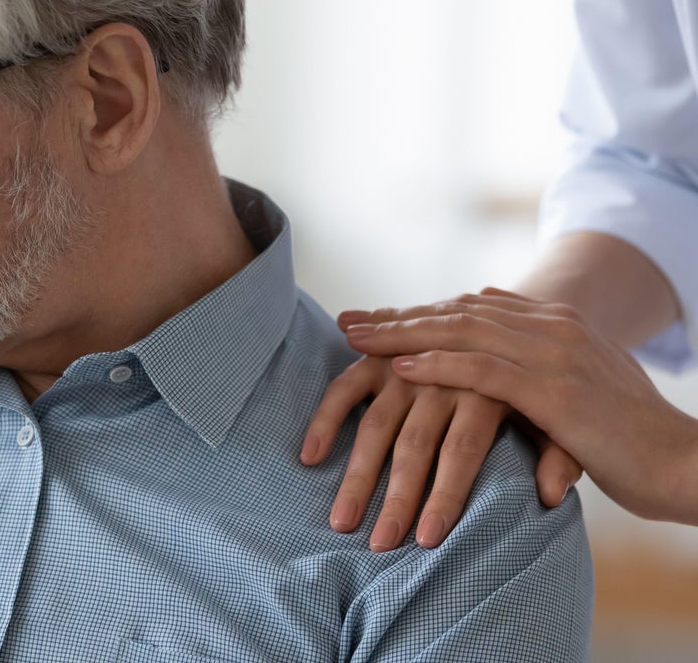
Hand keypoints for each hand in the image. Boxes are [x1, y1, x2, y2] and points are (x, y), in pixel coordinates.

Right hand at [302, 341, 579, 550]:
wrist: (516, 328)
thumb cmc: (540, 391)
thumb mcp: (564, 419)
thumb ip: (559, 455)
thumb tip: (549, 496)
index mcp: (490, 389)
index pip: (462, 449)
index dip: (445, 495)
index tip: (428, 541)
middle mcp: (444, 376)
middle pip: (413, 444)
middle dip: (394, 498)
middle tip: (379, 545)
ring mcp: (407, 366)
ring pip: (375, 423)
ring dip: (355, 475)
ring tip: (340, 521)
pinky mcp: (380, 357)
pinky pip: (345, 385)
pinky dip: (326, 418)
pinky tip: (310, 455)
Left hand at [343, 288, 697, 524]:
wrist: (687, 463)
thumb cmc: (631, 438)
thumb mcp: (580, 389)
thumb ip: (539, 369)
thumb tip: (499, 360)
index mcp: (556, 324)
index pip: (471, 308)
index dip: (419, 312)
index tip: (375, 318)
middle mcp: (552, 328)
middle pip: (456, 313)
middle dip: (398, 317)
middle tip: (348, 322)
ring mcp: (553, 354)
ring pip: (461, 332)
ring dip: (403, 335)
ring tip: (357, 339)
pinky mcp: (555, 391)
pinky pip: (483, 370)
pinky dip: (437, 365)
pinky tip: (401, 368)